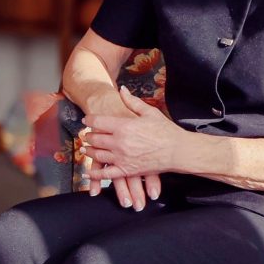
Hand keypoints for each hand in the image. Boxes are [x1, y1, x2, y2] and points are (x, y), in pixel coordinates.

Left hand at [82, 87, 177, 210]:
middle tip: (86, 135)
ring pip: (97, 155)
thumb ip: (132, 102)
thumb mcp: (149, 112)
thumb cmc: (166, 131)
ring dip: (88, 152)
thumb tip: (121, 90)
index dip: (89, 120)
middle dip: (88, 136)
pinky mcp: (126, 171)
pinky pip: (106, 174)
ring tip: (85, 149)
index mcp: (124, 126)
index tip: (86, 120)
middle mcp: (119, 142)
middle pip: (95, 139)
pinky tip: (88, 172)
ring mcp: (122, 158)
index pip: (98, 121)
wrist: (178, 151)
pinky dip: (94, 174)